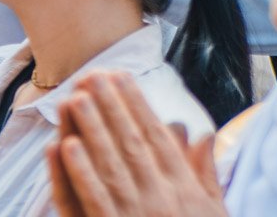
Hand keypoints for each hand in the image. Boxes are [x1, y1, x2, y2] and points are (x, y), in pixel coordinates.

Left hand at [47, 71, 226, 216]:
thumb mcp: (212, 212)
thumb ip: (204, 173)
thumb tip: (201, 134)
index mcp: (184, 189)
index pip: (157, 137)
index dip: (137, 104)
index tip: (120, 76)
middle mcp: (163, 198)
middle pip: (132, 144)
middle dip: (111, 106)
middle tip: (91, 74)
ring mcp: (139, 215)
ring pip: (111, 164)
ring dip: (91, 129)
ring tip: (74, 97)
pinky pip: (95, 198)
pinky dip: (80, 171)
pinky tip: (64, 146)